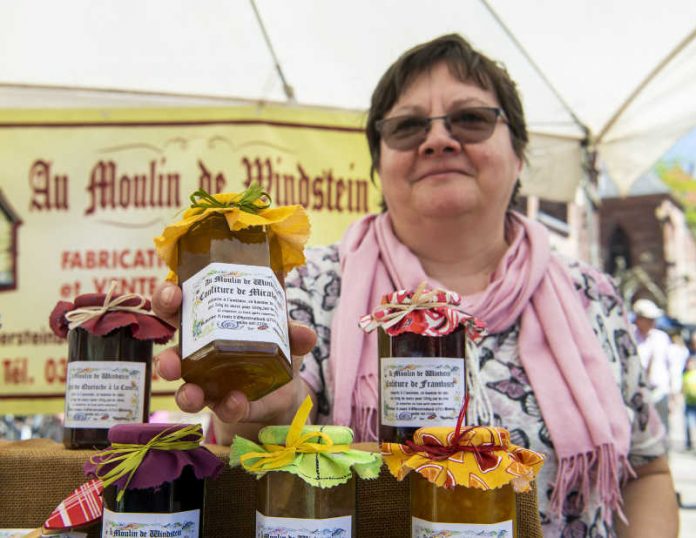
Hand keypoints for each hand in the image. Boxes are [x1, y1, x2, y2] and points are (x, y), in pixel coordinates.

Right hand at [152, 280, 317, 441]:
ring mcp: (210, 384)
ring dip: (186, 394)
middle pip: (171, 355)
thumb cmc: (274, 345)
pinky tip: (237, 402)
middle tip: (169, 364)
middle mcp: (200, 356)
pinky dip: (230, 407)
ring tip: (192, 393)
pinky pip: (223, 409)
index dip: (167, 299)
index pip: (178, 308)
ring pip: (186, 390)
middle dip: (166, 360)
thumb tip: (306, 334)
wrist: (287, 386)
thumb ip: (293, 332)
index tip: (172, 294)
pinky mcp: (227, 406)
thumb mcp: (284, 333)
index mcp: (207, 325)